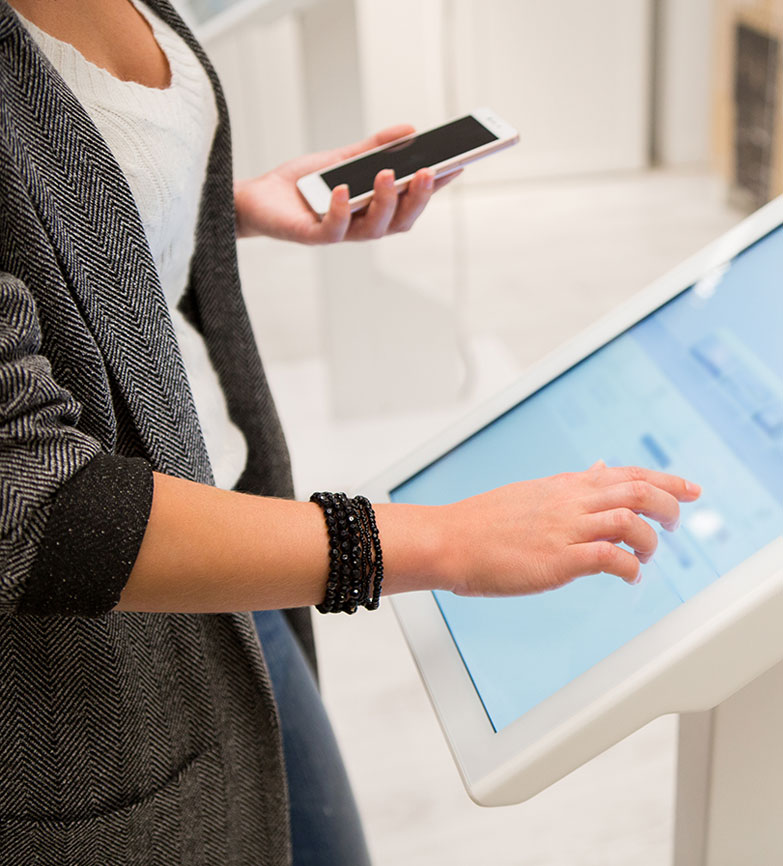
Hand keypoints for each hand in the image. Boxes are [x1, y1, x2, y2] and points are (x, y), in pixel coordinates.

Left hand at [233, 124, 460, 243]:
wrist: (256, 199)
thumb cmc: (302, 184)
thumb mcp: (342, 159)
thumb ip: (373, 148)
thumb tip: (410, 130)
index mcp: (374, 209)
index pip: (411, 200)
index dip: (435, 187)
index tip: (457, 164)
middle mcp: (361, 225)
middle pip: (400, 220)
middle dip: (417, 197)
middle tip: (429, 171)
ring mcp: (339, 233)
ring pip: (373, 228)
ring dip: (384, 202)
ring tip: (388, 175)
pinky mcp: (312, 237)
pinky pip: (332, 230)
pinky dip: (340, 210)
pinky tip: (344, 190)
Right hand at [435, 463, 700, 596]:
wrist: (449, 540)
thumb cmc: (482, 522)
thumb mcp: (532, 491)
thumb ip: (571, 483)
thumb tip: (600, 468)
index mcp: (564, 485)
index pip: (625, 473)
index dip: (665, 479)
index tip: (689, 489)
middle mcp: (570, 501)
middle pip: (637, 489)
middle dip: (670, 504)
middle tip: (678, 521)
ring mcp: (565, 528)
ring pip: (630, 518)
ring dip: (651, 538)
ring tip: (648, 553)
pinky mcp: (559, 558)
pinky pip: (610, 557)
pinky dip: (630, 567)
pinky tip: (630, 576)